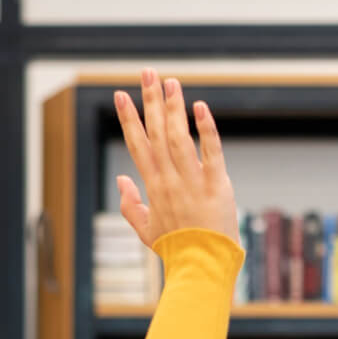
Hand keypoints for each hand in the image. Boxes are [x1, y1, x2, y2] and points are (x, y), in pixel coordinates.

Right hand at [113, 69, 238, 247]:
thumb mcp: (145, 229)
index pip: (138, 144)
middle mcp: (170, 179)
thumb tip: (121, 179)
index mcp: (153, 186)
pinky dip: (206, 129)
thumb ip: (130, 204)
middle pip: (157, 133)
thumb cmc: (175, 249)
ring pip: (180, 137)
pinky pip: (211, 152)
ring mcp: (193, 181)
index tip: (121, 94)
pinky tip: (200, 107)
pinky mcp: (216, 185)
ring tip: (171, 82)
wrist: (201, 265)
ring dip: (175, 107)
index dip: (129, 118)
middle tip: (147, 72)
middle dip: (150, 101)